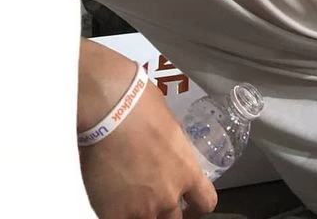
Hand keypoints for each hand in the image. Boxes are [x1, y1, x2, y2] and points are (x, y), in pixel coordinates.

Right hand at [78, 41, 216, 217]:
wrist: (112, 112)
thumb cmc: (142, 108)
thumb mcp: (171, 127)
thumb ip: (174, 148)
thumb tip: (168, 149)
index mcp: (187, 171)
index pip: (205, 202)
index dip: (197, 207)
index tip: (190, 207)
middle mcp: (168, 195)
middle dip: (167, 213)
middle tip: (154, 200)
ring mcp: (141, 208)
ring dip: (141, 213)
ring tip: (130, 199)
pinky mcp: (113, 213)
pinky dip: (116, 214)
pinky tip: (111, 202)